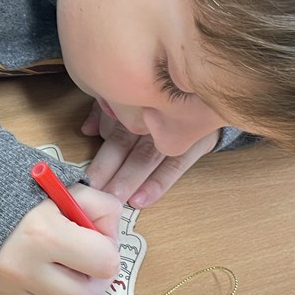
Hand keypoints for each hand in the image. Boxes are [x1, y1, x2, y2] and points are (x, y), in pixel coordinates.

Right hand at [0, 184, 121, 294]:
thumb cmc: (27, 192)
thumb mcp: (69, 189)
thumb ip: (103, 209)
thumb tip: (113, 238)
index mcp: (46, 234)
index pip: (105, 263)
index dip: (110, 248)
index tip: (99, 235)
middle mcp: (26, 266)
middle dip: (97, 278)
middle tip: (92, 258)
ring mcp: (13, 284)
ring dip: (78, 287)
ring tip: (72, 262)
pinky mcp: (5, 293)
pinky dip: (58, 292)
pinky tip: (52, 269)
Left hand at [81, 101, 218, 207]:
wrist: (207, 95)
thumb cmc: (161, 99)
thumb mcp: (130, 97)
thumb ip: (105, 111)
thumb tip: (87, 131)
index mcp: (134, 106)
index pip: (113, 131)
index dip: (101, 157)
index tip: (87, 179)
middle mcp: (151, 118)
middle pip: (125, 145)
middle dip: (110, 171)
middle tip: (96, 193)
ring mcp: (173, 131)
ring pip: (146, 157)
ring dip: (130, 180)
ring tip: (117, 199)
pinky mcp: (194, 144)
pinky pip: (175, 166)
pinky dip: (158, 183)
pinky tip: (142, 200)